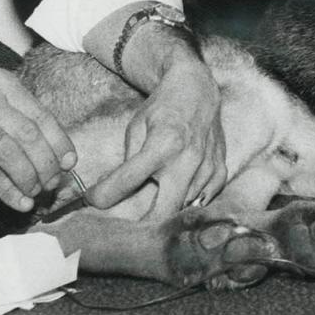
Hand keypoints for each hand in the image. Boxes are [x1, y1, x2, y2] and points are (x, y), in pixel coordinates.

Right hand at [0, 68, 76, 212]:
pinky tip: (21, 202)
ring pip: (12, 154)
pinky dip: (9, 191)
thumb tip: (63, 158)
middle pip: (29, 136)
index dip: (59, 143)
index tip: (70, 163)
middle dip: (46, 164)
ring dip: (29, 178)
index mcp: (2, 83)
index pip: (41, 116)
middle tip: (52, 182)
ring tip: (35, 191)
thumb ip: (27, 125)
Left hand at [86, 49, 225, 218]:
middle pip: (164, 212)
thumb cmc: (163, 107)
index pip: (126, 182)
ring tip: (157, 195)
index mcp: (161, 145)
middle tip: (130, 223)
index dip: (103, 195)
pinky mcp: (220, 170)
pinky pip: (204, 199)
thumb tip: (112, 191)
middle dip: (144, 224)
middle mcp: (187, 159)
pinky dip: (190, 199)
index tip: (93, 200)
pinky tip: (181, 187)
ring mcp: (206, 167)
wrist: (198, 89)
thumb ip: (128, 161)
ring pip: (184, 208)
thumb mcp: (137, 127)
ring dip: (168, 206)